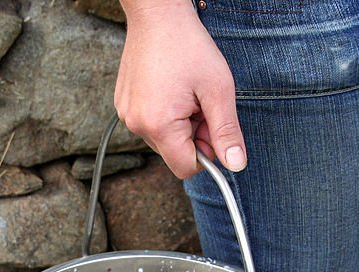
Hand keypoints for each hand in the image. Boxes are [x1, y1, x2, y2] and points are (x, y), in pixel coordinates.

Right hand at [115, 0, 246, 178]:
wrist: (157, 14)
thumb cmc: (188, 46)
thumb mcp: (218, 89)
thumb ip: (227, 131)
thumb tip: (236, 164)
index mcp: (159, 125)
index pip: (186, 168)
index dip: (207, 152)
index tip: (212, 124)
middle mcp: (136, 125)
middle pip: (175, 153)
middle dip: (193, 134)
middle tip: (200, 101)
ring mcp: (126, 115)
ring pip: (164, 138)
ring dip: (180, 123)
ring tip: (184, 91)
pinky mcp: (123, 105)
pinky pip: (150, 123)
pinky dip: (165, 112)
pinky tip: (170, 86)